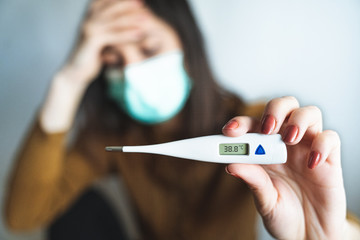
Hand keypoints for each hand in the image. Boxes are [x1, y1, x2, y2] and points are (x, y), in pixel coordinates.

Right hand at [65, 0, 146, 83]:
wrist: (75, 73)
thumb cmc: (90, 58)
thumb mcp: (102, 41)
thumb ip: (111, 31)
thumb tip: (128, 26)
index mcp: (90, 17)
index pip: (105, 2)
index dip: (120, 0)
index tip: (137, 0)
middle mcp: (88, 20)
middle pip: (110, 8)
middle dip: (127, 4)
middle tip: (142, 3)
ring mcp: (89, 29)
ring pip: (113, 21)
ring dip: (131, 19)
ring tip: (145, 19)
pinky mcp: (92, 41)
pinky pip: (113, 35)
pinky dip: (127, 34)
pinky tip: (139, 34)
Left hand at [223, 96, 345, 238]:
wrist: (309, 234)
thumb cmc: (283, 214)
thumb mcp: (264, 200)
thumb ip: (253, 181)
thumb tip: (231, 165)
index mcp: (264, 150)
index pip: (252, 125)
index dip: (240, 123)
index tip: (229, 131)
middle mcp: (286, 144)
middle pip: (283, 106)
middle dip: (274, 110)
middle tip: (266, 128)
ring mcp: (308, 148)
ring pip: (309, 113)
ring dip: (297, 120)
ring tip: (289, 139)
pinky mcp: (329, 159)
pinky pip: (330, 138)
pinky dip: (321, 144)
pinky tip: (311, 163)